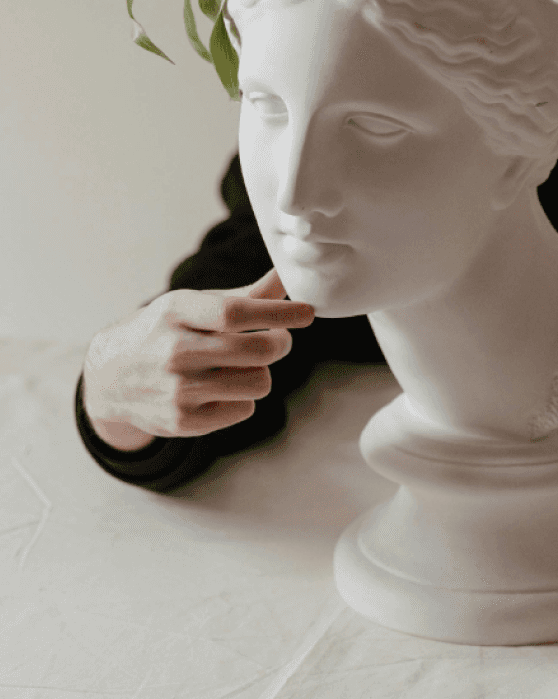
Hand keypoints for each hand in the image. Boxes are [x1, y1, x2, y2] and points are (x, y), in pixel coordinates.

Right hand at [82, 268, 314, 450]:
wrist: (109, 376)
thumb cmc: (163, 330)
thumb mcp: (193, 304)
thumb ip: (245, 295)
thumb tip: (288, 276)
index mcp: (176, 311)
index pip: (236, 312)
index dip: (279, 314)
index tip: (308, 313)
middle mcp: (174, 350)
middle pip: (257, 351)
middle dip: (280, 343)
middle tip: (278, 340)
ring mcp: (177, 390)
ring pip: (258, 382)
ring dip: (261, 372)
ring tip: (242, 365)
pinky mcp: (183, 422)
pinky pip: (244, 409)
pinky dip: (243, 397)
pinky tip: (221, 388)